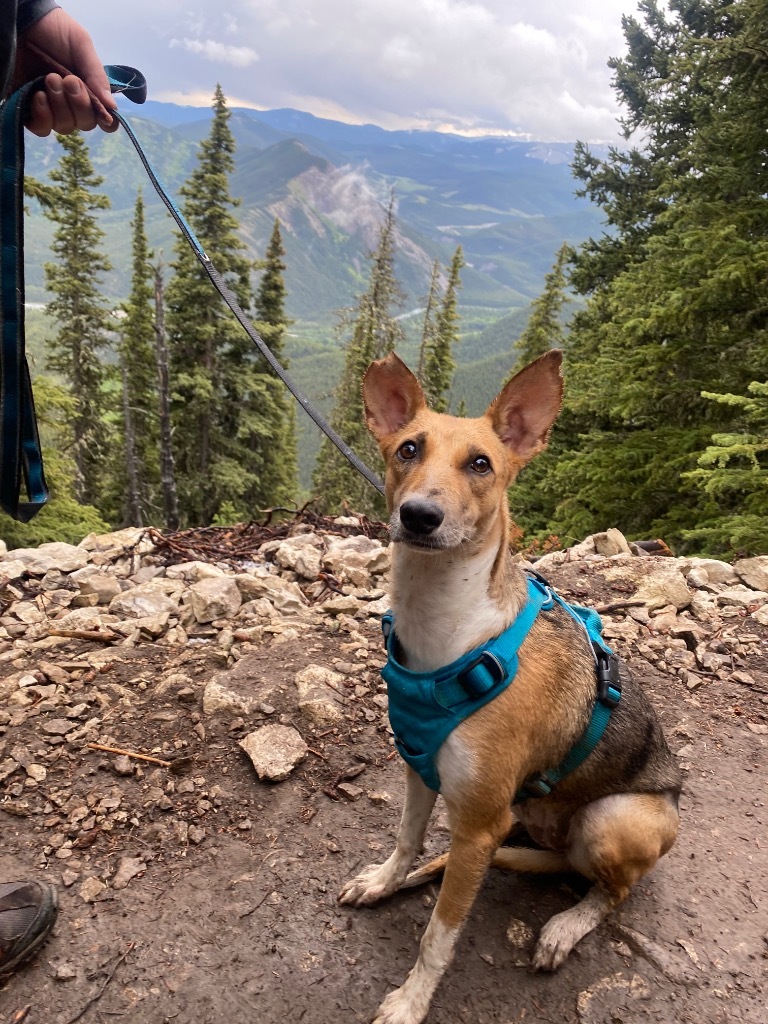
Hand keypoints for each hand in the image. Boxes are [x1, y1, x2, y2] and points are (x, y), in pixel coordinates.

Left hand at [14, 9, 117, 136]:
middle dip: (79, 104)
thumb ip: (97, 75)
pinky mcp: (29, 109)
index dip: (106, 121)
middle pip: (84, 124)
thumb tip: (111, 107)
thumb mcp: (80, 44)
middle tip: (68, 80)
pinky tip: (39, 95)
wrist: (22, 20)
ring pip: (64, 126)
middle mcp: (71, 103)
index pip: (104, 118)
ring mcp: (51, 107)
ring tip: (49, 78)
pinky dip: (43, 117)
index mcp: (89, 89)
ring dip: (60, 106)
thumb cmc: (54, 29)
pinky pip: (42, 128)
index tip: (102, 112)